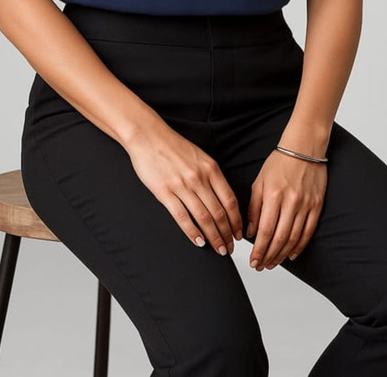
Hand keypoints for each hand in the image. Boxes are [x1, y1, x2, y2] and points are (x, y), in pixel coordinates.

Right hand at [127, 124, 242, 255]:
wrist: (148, 136)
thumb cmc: (173, 146)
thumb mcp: (200, 156)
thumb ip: (211, 176)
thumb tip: (222, 199)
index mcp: (211, 168)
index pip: (229, 200)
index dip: (236, 220)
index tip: (238, 234)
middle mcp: (199, 178)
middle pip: (218, 213)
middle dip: (226, 234)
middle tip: (229, 248)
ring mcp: (182, 186)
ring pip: (203, 218)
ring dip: (213, 237)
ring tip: (218, 249)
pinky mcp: (165, 192)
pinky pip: (182, 217)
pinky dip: (192, 232)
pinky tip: (198, 242)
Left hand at [246, 149, 326, 270]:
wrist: (304, 148)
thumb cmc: (279, 162)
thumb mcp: (259, 182)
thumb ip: (254, 208)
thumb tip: (251, 232)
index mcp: (274, 195)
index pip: (265, 231)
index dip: (259, 250)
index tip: (253, 261)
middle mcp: (291, 202)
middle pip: (279, 239)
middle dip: (269, 256)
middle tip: (261, 266)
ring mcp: (306, 205)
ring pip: (294, 238)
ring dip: (282, 255)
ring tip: (273, 263)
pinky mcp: (317, 206)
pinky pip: (308, 232)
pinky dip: (300, 246)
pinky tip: (292, 255)